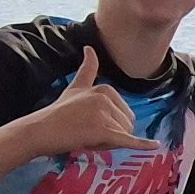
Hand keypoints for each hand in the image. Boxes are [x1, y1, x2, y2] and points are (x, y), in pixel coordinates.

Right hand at [22, 47, 156, 156]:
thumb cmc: (58, 113)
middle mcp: (107, 97)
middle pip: (126, 125)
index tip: (89, 124)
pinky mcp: (103, 130)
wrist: (40, 130)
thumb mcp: (76, 87)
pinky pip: (127, 140)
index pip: (123, 112)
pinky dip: (141, 145)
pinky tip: (154, 146)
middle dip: (112, 135)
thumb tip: (89, 47)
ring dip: (109, 143)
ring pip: (124, 136)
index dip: (110, 122)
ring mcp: (105, 113)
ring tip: (87, 138)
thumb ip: (87, 69)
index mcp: (105, 88)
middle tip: (87, 134)